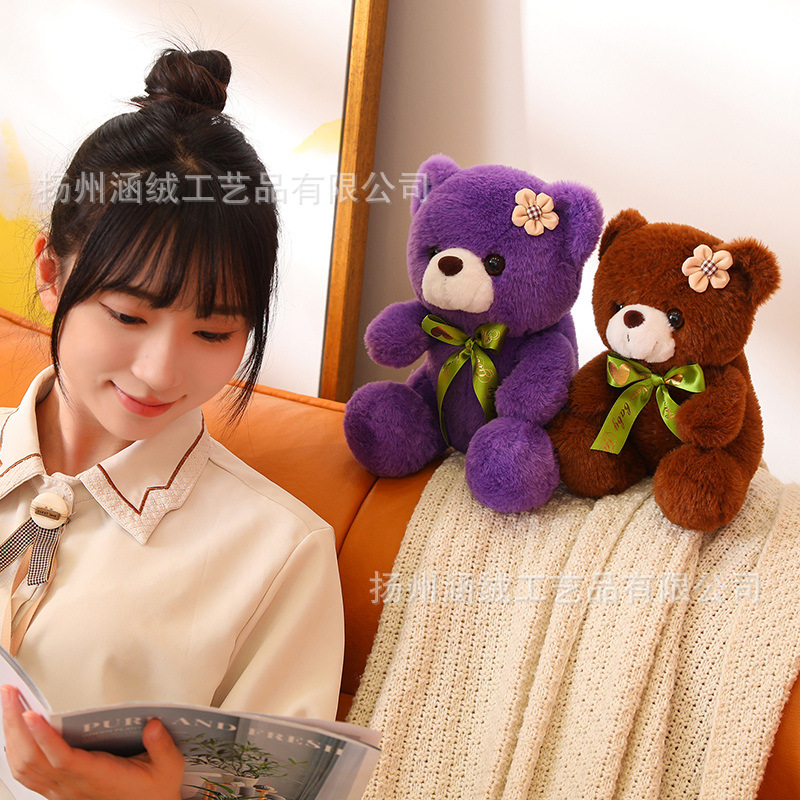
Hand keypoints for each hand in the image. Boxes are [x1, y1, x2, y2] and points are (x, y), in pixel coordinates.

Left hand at [2, 685, 184, 799]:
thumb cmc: (154, 791)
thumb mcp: (169, 768)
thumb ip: (162, 746)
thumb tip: (152, 724)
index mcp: (98, 778)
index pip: (63, 759)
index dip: (44, 737)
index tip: (31, 714)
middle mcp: (73, 786)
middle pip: (31, 759)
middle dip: (15, 725)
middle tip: (9, 694)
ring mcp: (61, 791)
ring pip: (23, 767)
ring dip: (10, 736)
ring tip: (8, 705)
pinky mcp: (57, 792)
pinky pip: (26, 774)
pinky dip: (14, 752)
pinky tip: (14, 733)